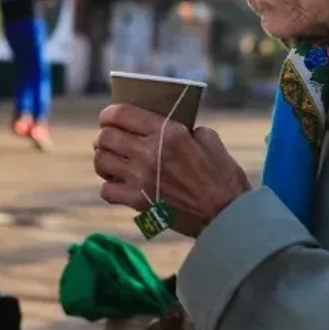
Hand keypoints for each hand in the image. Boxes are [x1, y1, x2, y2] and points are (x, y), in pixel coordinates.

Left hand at [93, 104, 249, 237]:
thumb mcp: (210, 140)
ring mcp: (141, 179)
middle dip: (105, 135)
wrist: (226, 216)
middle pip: (106, 137)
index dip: (109, 113)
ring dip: (104, 159)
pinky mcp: (138, 202)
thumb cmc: (223, 178)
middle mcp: (148, 153)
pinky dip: (110, 186)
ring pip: (102, 161)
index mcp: (167, 133)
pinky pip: (107, 190)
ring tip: (113, 160)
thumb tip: (170, 127)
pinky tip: (120, 184)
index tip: (109, 117)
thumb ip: (187, 128)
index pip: (122, 114)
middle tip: (112, 139)